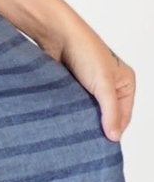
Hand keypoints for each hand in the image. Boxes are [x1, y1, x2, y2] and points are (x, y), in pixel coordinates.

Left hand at [56, 20, 134, 140]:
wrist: (56, 34)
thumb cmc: (85, 51)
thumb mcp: (104, 84)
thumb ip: (110, 111)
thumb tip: (114, 137)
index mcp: (126, 84)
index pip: (124, 117)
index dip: (113, 131)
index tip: (101, 147)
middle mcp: (110, 86)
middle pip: (106, 116)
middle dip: (97, 127)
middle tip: (85, 143)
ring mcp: (90, 87)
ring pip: (89, 112)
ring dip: (82, 120)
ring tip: (73, 134)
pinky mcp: (72, 87)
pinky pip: (74, 105)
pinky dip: (70, 112)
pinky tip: (63, 121)